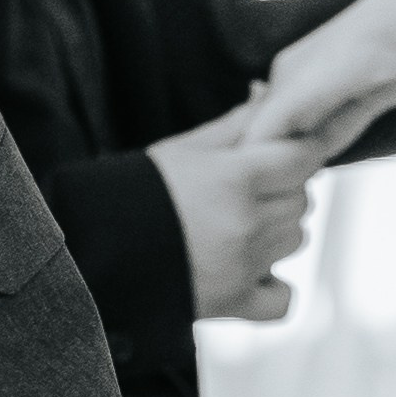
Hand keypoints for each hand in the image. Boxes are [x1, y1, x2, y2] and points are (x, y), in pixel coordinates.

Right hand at [147, 101, 326, 321]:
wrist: (92, 249)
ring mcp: (244, 267)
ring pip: (296, 239)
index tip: (284, 152)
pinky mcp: (234, 303)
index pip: (302, 157)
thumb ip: (234, 124)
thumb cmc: (134, 190)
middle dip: (283, 188)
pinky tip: (251, 270)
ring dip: (277, 228)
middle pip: (301, 198)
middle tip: (247, 187)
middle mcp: (247, 224)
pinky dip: (275, 285)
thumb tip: (266, 93)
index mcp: (234, 179)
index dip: (298, 151)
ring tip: (236, 224)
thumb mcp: (183, 148)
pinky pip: (284, 299)